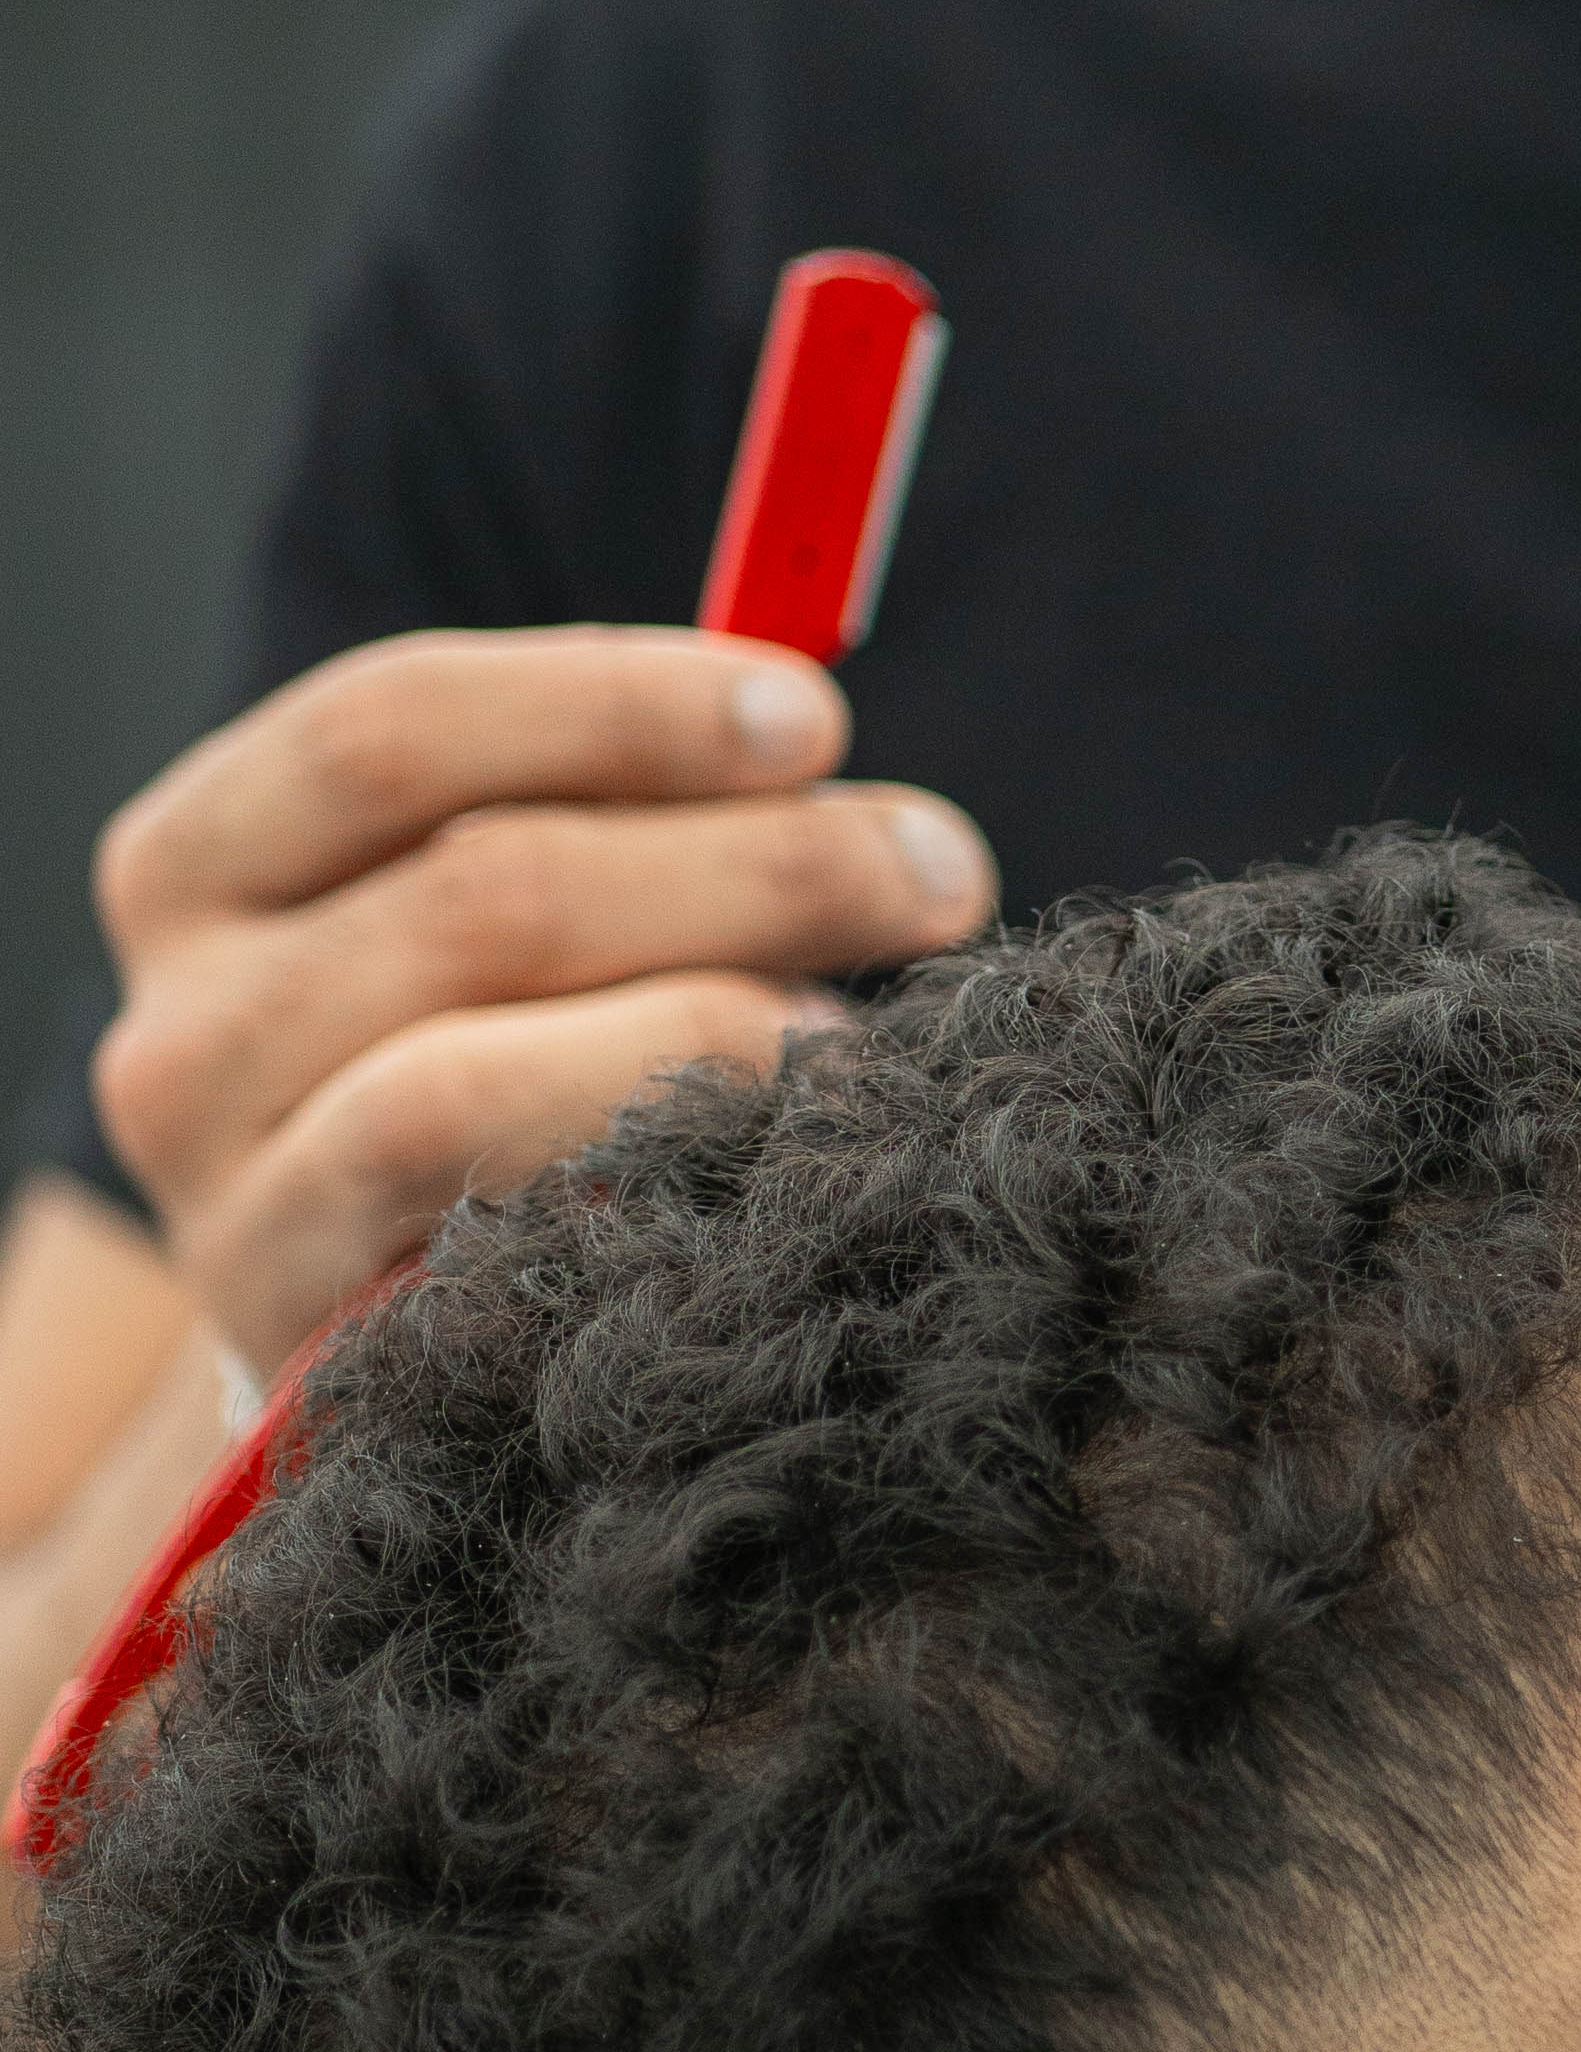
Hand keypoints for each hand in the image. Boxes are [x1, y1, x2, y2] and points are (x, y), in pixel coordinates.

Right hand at [92, 628, 997, 1373]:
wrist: (376, 1328)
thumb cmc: (498, 1055)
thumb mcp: (509, 903)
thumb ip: (615, 800)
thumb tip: (803, 725)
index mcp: (204, 859)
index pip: (385, 726)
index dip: (615, 703)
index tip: (808, 715)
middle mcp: (177, 1028)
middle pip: (478, 894)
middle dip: (753, 866)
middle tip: (932, 870)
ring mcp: (224, 1205)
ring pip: (462, 1079)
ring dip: (707, 1032)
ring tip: (857, 1029)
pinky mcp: (300, 1348)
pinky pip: (482, 1232)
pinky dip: (646, 1170)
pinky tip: (776, 1155)